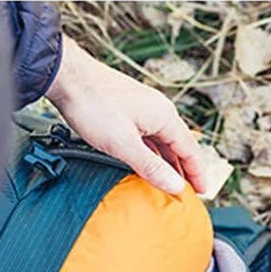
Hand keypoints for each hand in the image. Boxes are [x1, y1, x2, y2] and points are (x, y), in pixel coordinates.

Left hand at [45, 35, 207, 195]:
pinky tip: (144, 163)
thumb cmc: (95, 107)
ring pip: (161, 141)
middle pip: (178, 145)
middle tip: (185, 193)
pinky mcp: (127, 110)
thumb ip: (151, 167)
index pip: (190, 149)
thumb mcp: (124, 145)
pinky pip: (146, 136)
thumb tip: (177, 186)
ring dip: (166, 162)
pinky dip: (150, 153)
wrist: (69, 78)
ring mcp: (142, 109)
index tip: (202, 192)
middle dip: (183, 169)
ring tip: (166, 183)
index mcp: (165, 117)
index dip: (197, 173)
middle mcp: (158, 111)